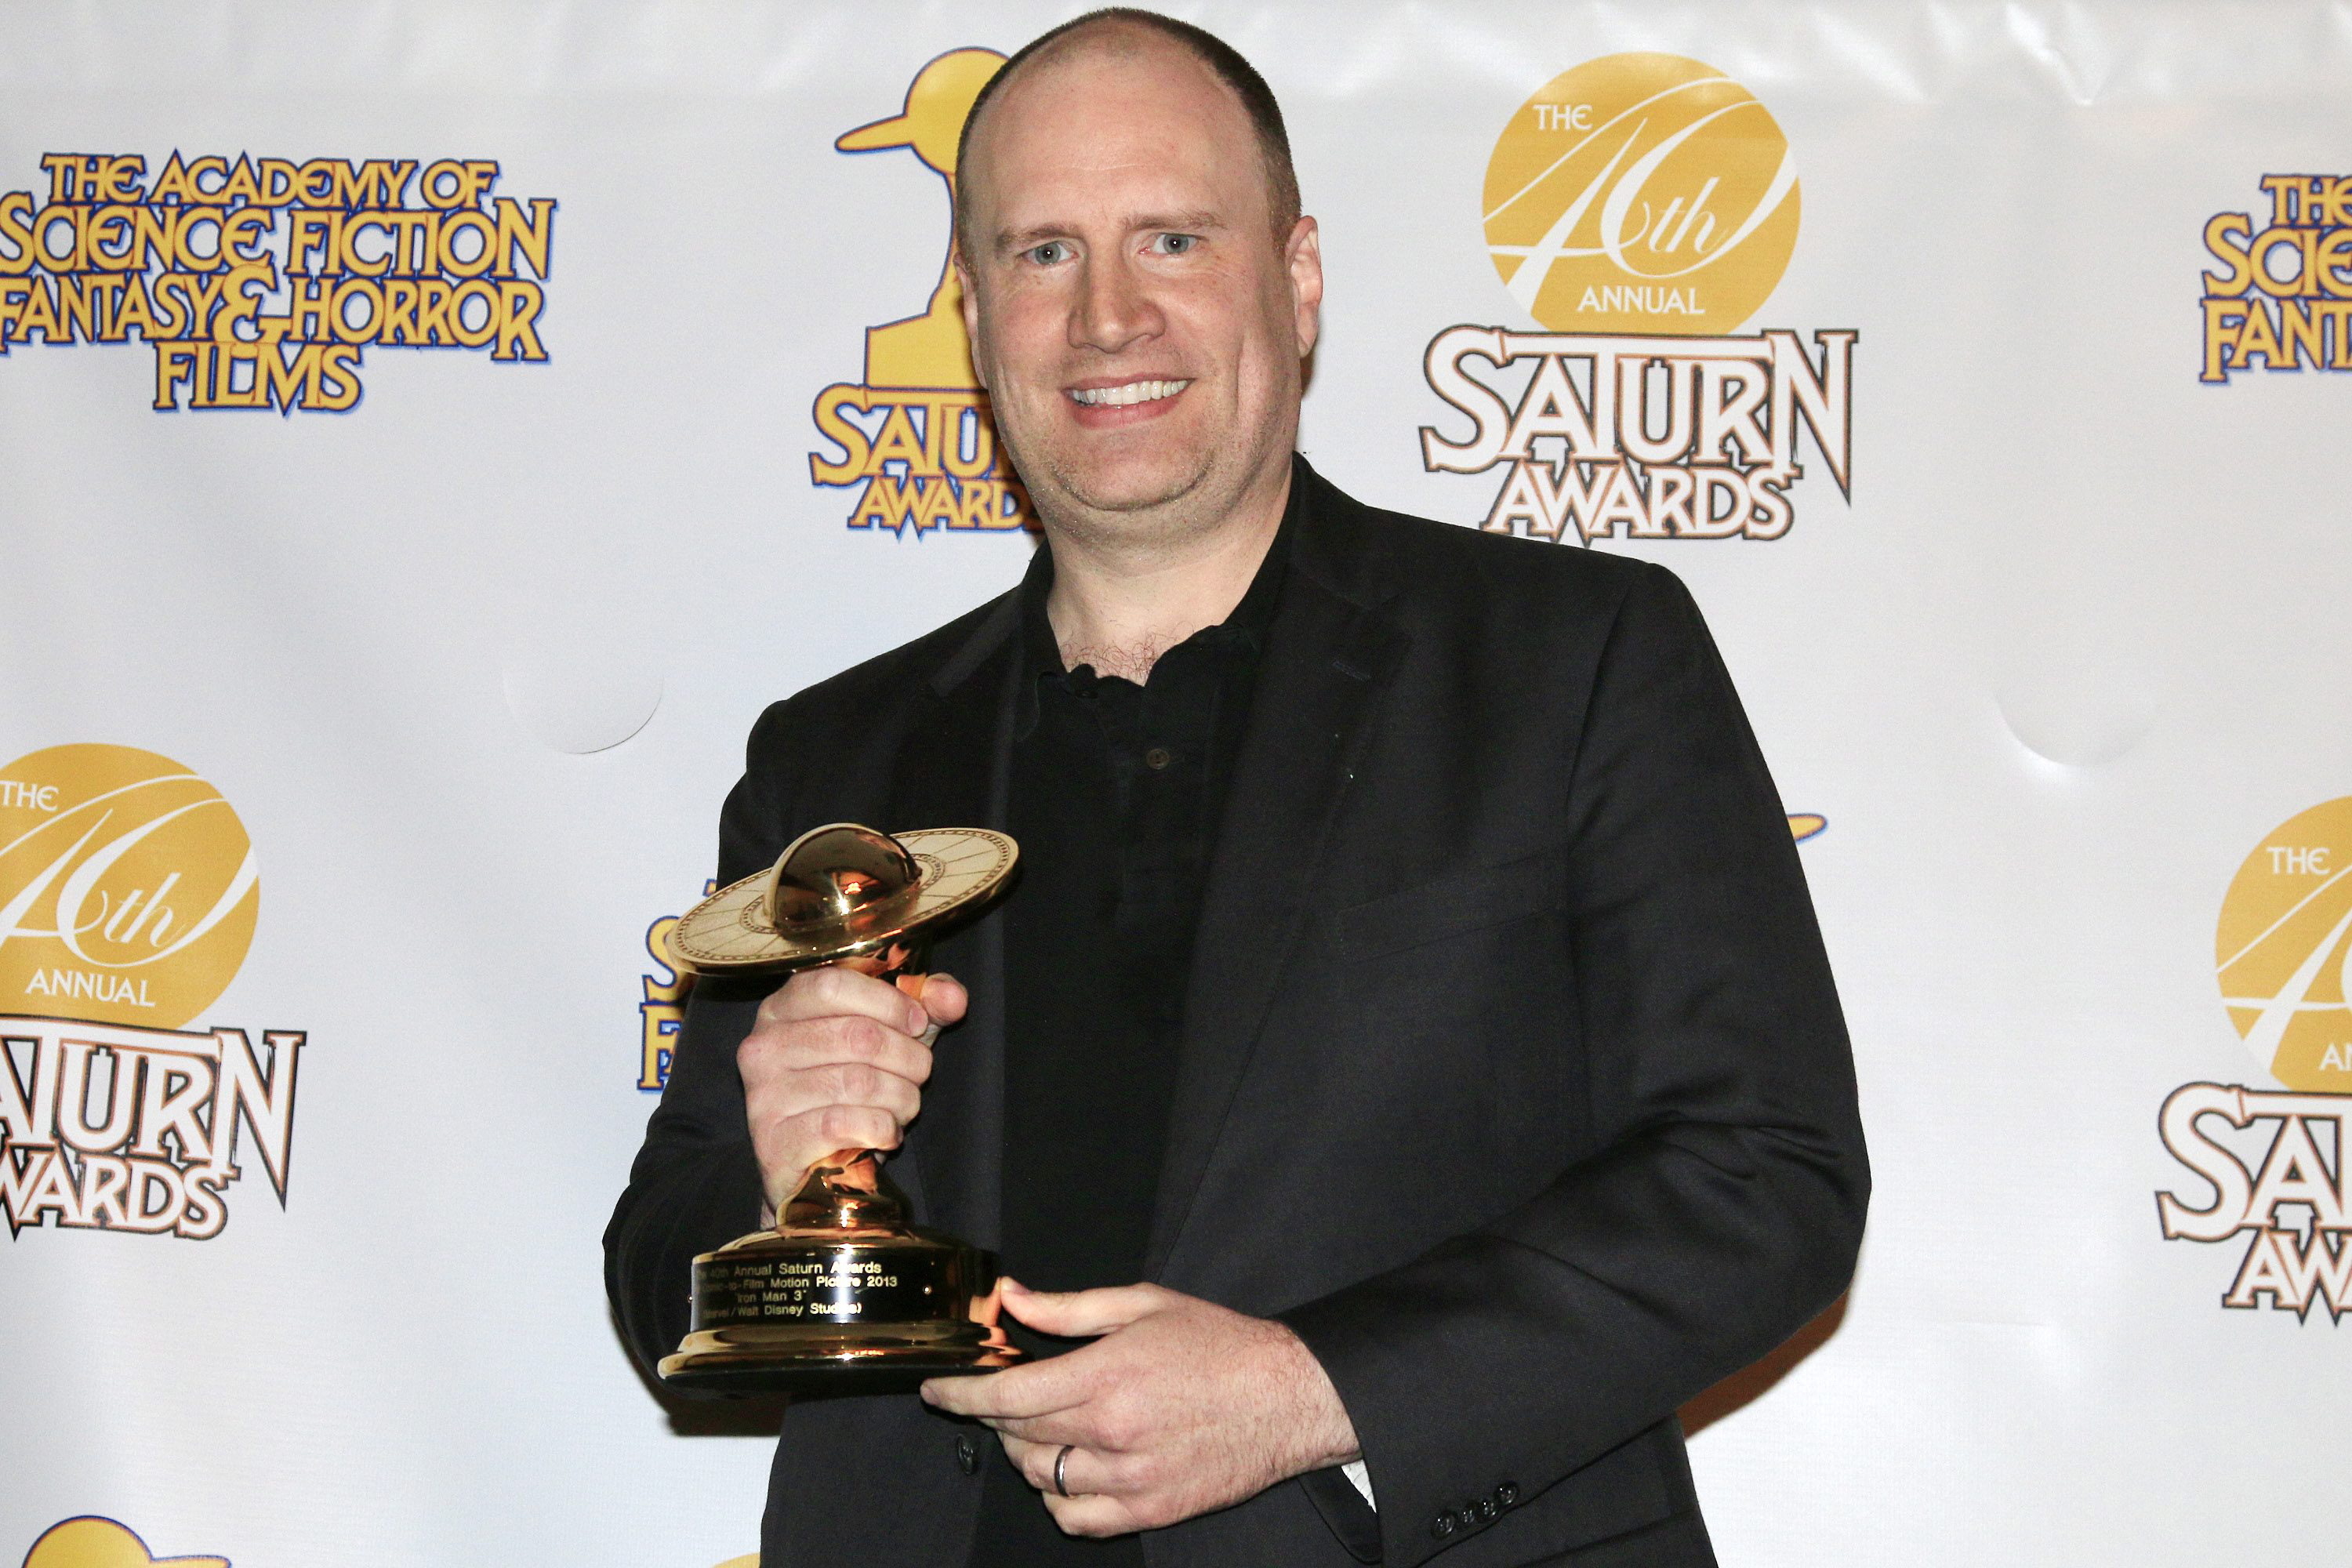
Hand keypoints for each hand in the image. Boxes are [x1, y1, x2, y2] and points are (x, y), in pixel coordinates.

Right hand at [736, 967, 966, 1212]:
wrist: (817, 1171)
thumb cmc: (853, 1092)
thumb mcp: (892, 1036)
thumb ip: (925, 1006)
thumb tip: (951, 997)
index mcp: (782, 1007)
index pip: (833, 983)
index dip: (888, 1001)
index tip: (917, 1023)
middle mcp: (762, 1047)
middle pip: (857, 1034)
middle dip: (908, 1057)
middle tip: (918, 1074)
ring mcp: (764, 1096)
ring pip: (858, 1081)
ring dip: (902, 1097)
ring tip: (904, 1106)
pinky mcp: (774, 1143)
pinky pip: (844, 1123)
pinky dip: (882, 1128)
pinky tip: (887, 1133)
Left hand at [921, 1279, 1359, 1535]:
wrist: (1287, 1396)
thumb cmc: (1219, 1345)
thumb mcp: (1143, 1305)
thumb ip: (1069, 1308)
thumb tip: (1012, 1299)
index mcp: (1106, 1376)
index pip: (1007, 1396)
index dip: (961, 1395)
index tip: (938, 1390)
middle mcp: (1112, 1432)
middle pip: (1018, 1435)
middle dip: (995, 1414)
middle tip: (1003, 1394)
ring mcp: (1130, 1478)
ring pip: (1042, 1477)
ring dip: (1025, 1452)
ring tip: (1044, 1426)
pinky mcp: (1150, 1509)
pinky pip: (1076, 1518)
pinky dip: (1058, 1498)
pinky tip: (1069, 1470)